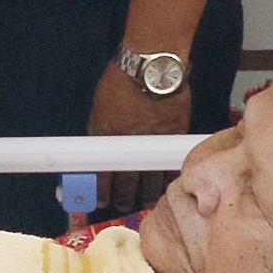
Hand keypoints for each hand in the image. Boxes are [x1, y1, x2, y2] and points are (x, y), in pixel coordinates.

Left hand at [87, 69, 193, 218]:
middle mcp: (129, 144)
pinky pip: (168, 168)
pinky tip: (162, 187)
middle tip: (121, 205)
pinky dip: (165, 179)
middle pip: (125, 183)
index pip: (101, 175)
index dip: (99, 192)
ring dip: (144, 194)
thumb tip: (98, 152)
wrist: (153, 67)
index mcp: (106, 136)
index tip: (98, 202)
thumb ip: (101, 133)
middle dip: (122, 197)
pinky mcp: (174, 139)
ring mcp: (153, 143)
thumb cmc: (122, 81)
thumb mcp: (100, 108)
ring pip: (149, 180)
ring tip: (141, 201)